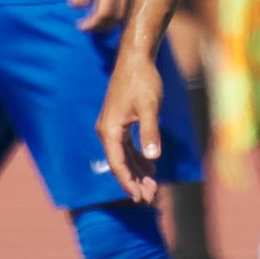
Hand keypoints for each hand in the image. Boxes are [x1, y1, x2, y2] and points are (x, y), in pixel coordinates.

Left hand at [69, 0, 137, 30]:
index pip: (82, 0)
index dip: (75, 4)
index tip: (72, 2)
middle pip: (103, 14)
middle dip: (91, 25)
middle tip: (81, 26)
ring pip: (120, 16)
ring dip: (106, 26)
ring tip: (98, 25)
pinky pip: (130, 9)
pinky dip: (120, 18)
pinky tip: (113, 18)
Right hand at [97, 48, 170, 203]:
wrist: (136, 60)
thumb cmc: (143, 82)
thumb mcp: (150, 108)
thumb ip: (150, 133)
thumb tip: (153, 157)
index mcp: (109, 130)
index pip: (117, 164)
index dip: (128, 183)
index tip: (140, 198)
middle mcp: (106, 130)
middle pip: (120, 163)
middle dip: (135, 181)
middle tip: (151, 198)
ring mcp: (112, 126)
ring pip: (123, 156)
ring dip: (138, 171)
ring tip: (153, 186)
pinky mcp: (119, 121)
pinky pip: (126, 146)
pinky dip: (138, 157)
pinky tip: (151, 166)